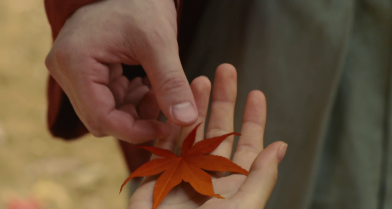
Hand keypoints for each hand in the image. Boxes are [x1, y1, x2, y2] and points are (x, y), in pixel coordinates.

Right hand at [45, 0, 197, 142]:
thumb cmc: (138, 3)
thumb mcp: (158, 42)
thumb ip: (171, 83)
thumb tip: (187, 121)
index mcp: (75, 62)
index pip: (101, 118)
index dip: (135, 130)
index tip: (165, 128)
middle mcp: (64, 70)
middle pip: (100, 119)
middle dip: (135, 119)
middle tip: (164, 105)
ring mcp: (68, 71)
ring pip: (103, 112)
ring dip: (133, 109)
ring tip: (156, 90)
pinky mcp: (78, 71)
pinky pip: (103, 99)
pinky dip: (126, 99)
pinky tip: (144, 84)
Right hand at [129, 64, 286, 208]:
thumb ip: (260, 179)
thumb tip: (280, 147)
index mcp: (233, 186)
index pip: (247, 146)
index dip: (253, 119)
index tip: (256, 93)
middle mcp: (208, 176)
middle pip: (218, 131)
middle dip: (222, 101)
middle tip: (224, 70)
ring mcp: (182, 174)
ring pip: (190, 132)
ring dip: (194, 105)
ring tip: (197, 78)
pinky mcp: (157, 175)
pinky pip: (163, 143)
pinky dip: (167, 122)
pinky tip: (171, 103)